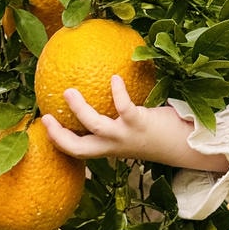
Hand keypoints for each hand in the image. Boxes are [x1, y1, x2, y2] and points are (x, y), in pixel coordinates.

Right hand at [41, 75, 228, 172]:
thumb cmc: (157, 134)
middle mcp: (114, 146)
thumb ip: (118, 120)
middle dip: (59, 134)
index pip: (77, 152)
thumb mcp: (132, 131)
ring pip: (95, 126)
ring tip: (69, 91)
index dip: (58, 140)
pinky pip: (123, 107)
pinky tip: (114, 78)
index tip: (45, 122)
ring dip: (80, 110)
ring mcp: (125, 136)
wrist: (183, 145)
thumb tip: (104, 90)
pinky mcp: (139, 123)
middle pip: (78, 148)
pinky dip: (117, 92)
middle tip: (47, 114)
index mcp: (109, 149)